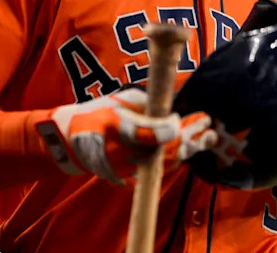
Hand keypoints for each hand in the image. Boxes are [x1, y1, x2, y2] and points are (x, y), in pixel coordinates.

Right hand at [35, 88, 216, 184]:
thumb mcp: (121, 100)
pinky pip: (158, 168)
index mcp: (124, 130)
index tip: (181, 115)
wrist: (68, 142)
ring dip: (188, 149)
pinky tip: (187, 149)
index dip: (175, 125)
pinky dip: (174, 158)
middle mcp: (128, 152)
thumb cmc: (96, 114)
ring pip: (166, 162)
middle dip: (191, 138)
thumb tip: (172, 100)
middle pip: (168, 150)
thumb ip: (148, 102)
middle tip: (208, 125)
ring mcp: (129, 167)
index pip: (159, 133)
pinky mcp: (130, 176)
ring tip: (206, 138)